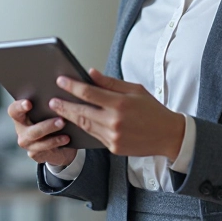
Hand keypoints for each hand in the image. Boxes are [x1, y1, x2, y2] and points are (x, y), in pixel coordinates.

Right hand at [7, 99, 77, 166]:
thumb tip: (60, 94)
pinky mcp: (35, 154)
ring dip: (54, 138)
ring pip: (40, 142)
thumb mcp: (47, 109)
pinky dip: (57, 144)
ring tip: (67, 133)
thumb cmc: (50, 117)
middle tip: (61, 121)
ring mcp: (27, 144)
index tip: (29, 103)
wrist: (55, 140)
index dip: (19, 107)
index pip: (14, 110)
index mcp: (19, 116)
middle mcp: (21, 130)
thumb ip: (48, 104)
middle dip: (47, 126)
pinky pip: (47, 150)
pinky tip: (67, 139)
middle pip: (31, 130)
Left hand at [50, 68, 185, 159]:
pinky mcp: (114, 148)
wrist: (168, 135)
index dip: (72, 86)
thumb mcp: (135, 89)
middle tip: (52, 100)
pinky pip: (94, 136)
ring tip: (59, 110)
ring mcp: (113, 137)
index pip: (89, 92)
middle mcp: (115, 121)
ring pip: (85, 125)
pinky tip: (76, 122)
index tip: (61, 80)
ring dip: (70, 118)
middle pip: (82, 112)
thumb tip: (91, 73)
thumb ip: (111, 82)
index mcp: (121, 103)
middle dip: (64, 105)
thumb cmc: (153, 109)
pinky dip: (84, 128)